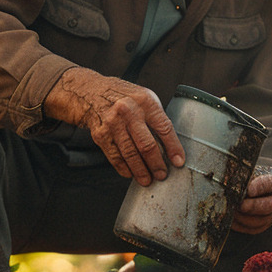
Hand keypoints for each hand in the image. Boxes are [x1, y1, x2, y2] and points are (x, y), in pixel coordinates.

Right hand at [45, 68, 185, 185]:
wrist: (91, 91)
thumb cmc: (124, 97)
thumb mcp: (144, 98)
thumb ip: (157, 118)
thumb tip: (171, 146)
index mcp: (145, 101)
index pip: (164, 128)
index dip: (173, 147)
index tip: (179, 162)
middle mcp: (128, 111)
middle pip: (147, 144)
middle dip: (157, 164)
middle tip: (162, 175)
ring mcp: (112, 123)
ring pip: (130, 154)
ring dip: (140, 170)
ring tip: (147, 180)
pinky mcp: (100, 134)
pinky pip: (115, 156)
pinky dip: (124, 168)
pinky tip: (130, 174)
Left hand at [231, 166, 271, 233]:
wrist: (254, 187)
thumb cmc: (251, 178)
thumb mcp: (249, 173)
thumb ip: (243, 177)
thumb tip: (230, 181)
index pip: (271, 184)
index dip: (260, 188)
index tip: (249, 190)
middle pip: (269, 206)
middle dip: (252, 207)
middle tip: (239, 205)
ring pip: (261, 221)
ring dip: (244, 218)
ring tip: (232, 212)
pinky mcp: (265, 224)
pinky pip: (254, 229)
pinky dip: (241, 226)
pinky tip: (231, 220)